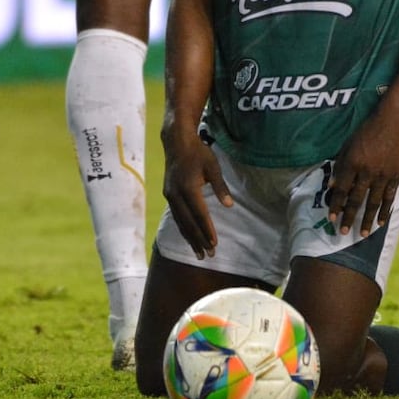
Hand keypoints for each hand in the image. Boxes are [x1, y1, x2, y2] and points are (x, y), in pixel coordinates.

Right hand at [161, 127, 231, 258]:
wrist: (176, 142)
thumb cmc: (198, 153)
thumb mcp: (213, 166)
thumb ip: (220, 187)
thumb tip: (229, 205)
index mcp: (188, 188)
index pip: (200, 214)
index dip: (207, 230)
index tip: (214, 243)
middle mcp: (176, 195)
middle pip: (188, 223)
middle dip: (199, 240)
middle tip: (209, 255)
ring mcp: (170, 196)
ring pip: (180, 222)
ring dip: (190, 238)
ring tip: (199, 253)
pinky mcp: (168, 195)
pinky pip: (176, 216)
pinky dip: (183, 229)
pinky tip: (188, 237)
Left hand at [324, 117, 398, 236]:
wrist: (393, 121)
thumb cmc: (367, 130)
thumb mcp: (348, 144)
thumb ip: (340, 165)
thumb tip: (331, 186)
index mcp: (352, 163)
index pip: (341, 190)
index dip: (335, 205)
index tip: (331, 218)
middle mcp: (366, 171)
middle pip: (356, 200)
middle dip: (348, 217)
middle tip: (342, 232)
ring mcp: (382, 175)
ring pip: (373, 202)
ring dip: (367, 220)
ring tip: (363, 234)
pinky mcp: (395, 175)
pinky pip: (389, 197)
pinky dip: (384, 211)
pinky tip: (380, 222)